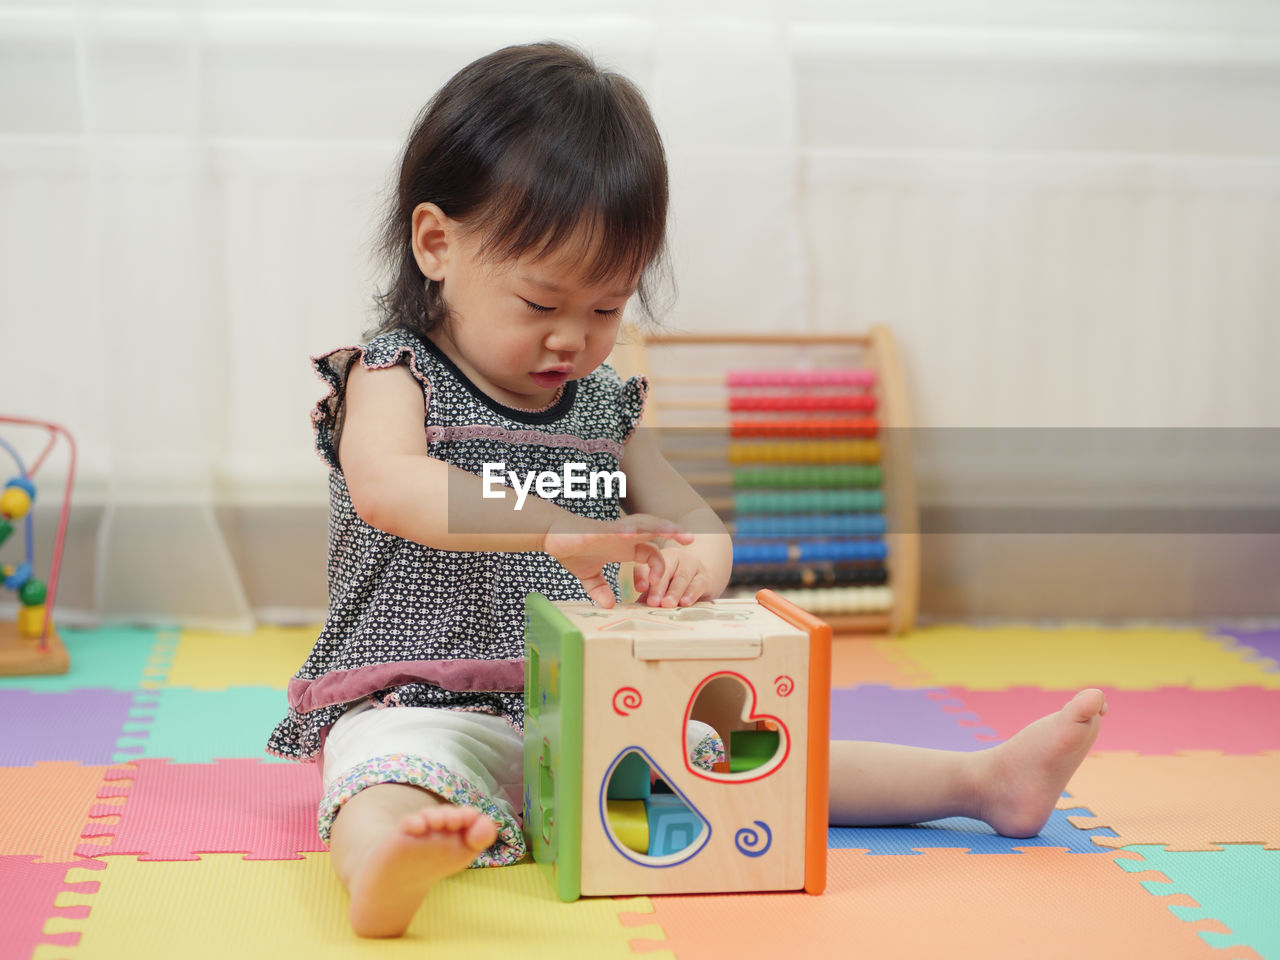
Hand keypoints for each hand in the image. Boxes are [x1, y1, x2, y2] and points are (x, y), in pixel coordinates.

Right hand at [543, 514, 692, 608]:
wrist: (553, 535)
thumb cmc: (573, 550)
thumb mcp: (590, 576)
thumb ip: (601, 590)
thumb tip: (609, 606)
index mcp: (626, 547)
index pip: (651, 555)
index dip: (656, 572)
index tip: (650, 591)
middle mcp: (626, 537)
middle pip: (656, 534)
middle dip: (674, 535)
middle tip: (692, 541)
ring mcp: (616, 531)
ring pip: (645, 525)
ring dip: (661, 527)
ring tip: (677, 531)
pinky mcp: (602, 530)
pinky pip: (620, 528)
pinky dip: (631, 530)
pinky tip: (640, 533)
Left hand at [633, 544, 711, 607]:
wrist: (702, 583)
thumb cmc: (674, 586)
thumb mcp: (659, 589)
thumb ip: (649, 597)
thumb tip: (635, 611)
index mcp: (658, 559)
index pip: (646, 565)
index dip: (642, 576)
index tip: (640, 589)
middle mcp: (675, 557)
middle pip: (665, 570)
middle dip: (658, 587)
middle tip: (653, 602)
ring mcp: (691, 565)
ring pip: (682, 577)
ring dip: (674, 591)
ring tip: (667, 604)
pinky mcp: (705, 576)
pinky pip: (698, 583)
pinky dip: (691, 593)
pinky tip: (685, 602)